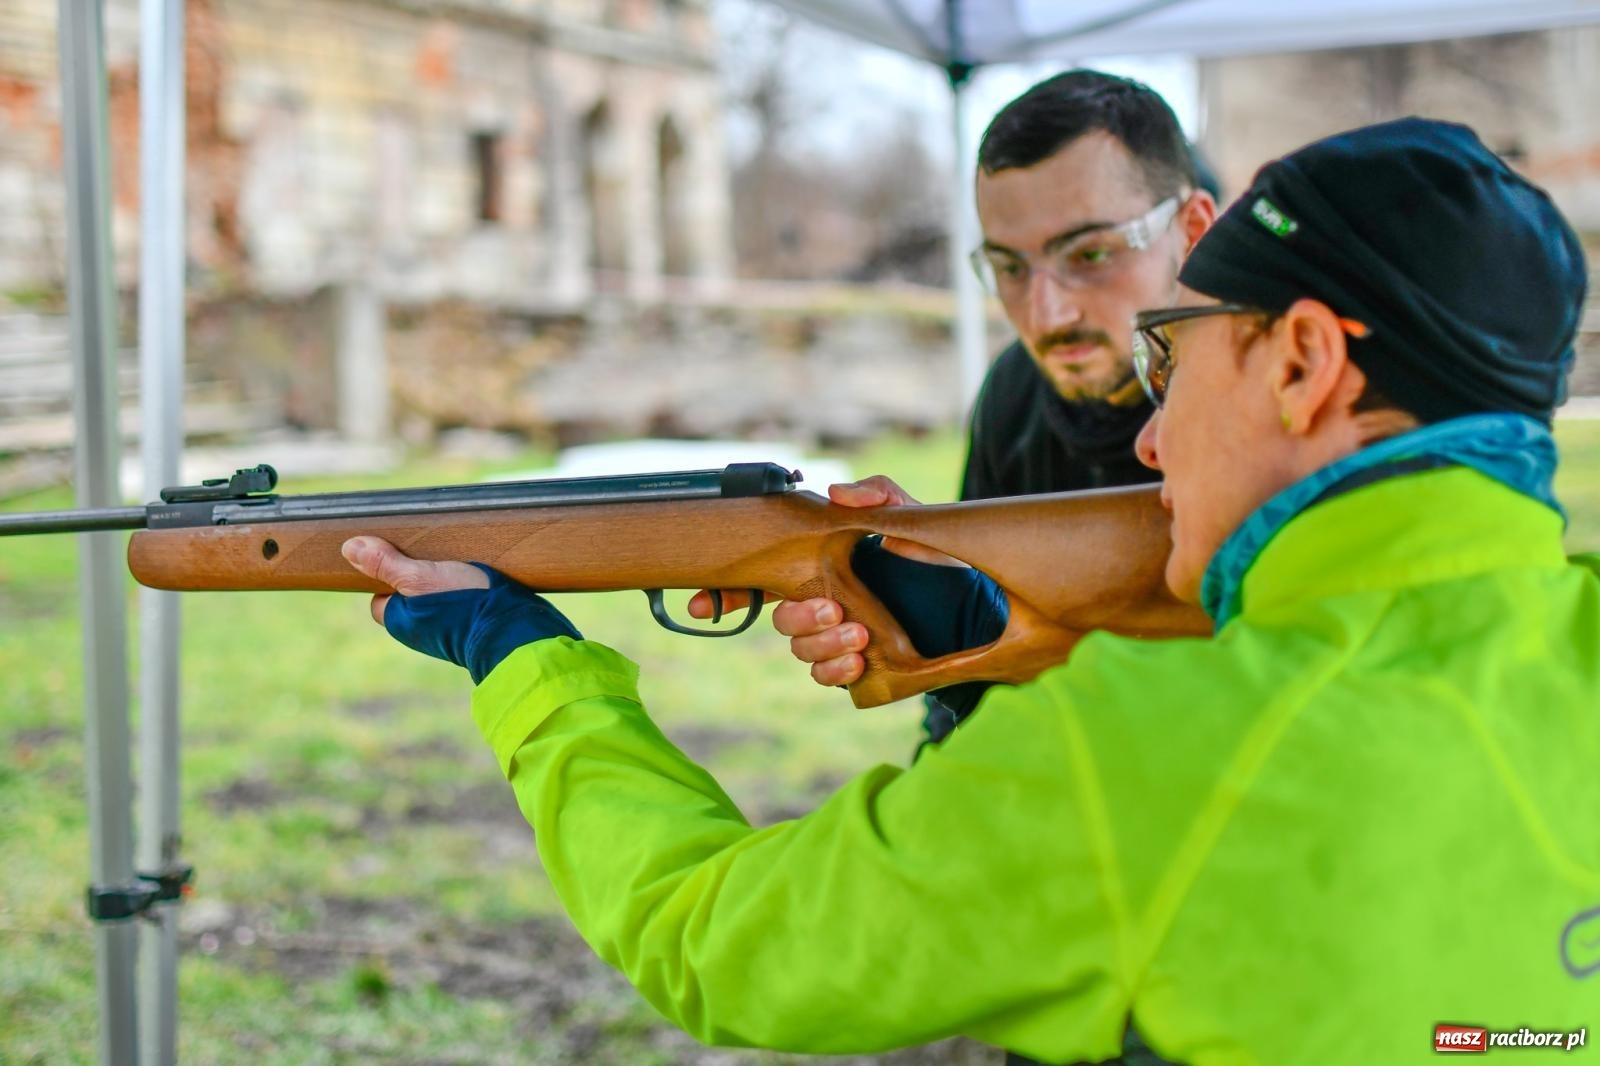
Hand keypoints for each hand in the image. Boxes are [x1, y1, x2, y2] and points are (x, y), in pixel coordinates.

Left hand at [342, 536, 580, 683]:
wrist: (515, 630)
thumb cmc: (463, 605)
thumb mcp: (420, 576)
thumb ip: (385, 564)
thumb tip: (348, 547)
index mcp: (402, 621)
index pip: (382, 596)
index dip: (389, 574)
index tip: (405, 558)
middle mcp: (422, 631)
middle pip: (410, 594)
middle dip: (420, 576)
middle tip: (436, 556)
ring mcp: (449, 631)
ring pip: (437, 597)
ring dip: (446, 580)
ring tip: (461, 564)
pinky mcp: (475, 626)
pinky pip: (461, 603)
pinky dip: (466, 590)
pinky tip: (479, 578)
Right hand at [682, 477, 915, 682]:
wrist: (971, 603)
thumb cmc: (932, 554)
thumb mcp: (906, 516)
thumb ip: (876, 495)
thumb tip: (837, 493)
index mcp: (818, 569)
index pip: (758, 582)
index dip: (724, 594)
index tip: (704, 605)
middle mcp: (819, 604)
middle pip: (777, 620)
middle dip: (798, 617)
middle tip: (831, 609)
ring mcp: (835, 638)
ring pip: (799, 650)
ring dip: (822, 644)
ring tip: (859, 635)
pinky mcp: (856, 667)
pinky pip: (826, 677)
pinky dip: (837, 670)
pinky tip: (859, 662)